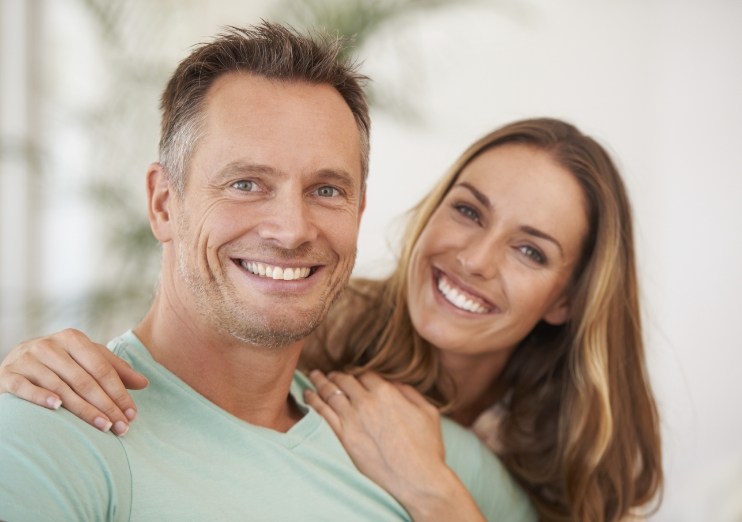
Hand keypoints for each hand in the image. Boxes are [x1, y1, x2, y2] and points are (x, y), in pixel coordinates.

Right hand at [0, 328, 147, 434]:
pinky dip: (41, 397)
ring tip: (102, 426)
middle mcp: (50, 346)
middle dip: (106, 406)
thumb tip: (144, 383)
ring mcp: (27, 359)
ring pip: (60, 387)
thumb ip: (114, 369)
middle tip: (121, 427)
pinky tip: (57, 408)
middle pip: (84, 380)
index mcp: (73, 339)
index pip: (102, 368)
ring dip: (83, 409)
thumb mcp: (86, 360)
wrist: (15, 362)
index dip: (119, 392)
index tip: (132, 414)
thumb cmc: (59, 363)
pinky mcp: (8, 374)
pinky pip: (26, 387)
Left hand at [304, 370, 484, 521]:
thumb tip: (394, 383)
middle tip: (328, 373)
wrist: (417, 479)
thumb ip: (409, 392)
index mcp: (387, 392)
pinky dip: (313, 401)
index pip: (366, 375)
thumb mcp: (428, 412)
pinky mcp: (343, 437)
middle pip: (345, 380)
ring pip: (330, 393)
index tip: (353, 375)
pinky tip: (308, 395)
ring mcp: (353, 419)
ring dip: (320, 382)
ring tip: (313, 376)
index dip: (358, 374)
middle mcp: (367, 402)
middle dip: (336, 375)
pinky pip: (323, 413)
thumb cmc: (427, 447)